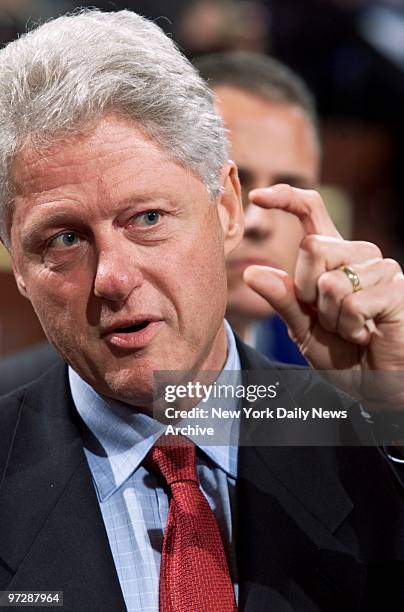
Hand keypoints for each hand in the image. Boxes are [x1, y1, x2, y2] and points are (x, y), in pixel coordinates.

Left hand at [243, 184, 403, 406]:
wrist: (377, 385)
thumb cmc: (343, 355)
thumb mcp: (303, 328)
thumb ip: (282, 299)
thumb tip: (250, 272)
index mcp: (332, 258)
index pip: (311, 211)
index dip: (285, 198)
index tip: (257, 196)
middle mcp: (358, 254)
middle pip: (312, 247)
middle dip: (308, 292)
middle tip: (330, 318)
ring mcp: (381, 269)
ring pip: (330, 281)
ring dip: (332, 318)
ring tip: (351, 329)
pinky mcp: (397, 289)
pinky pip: (351, 304)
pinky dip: (350, 328)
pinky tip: (366, 335)